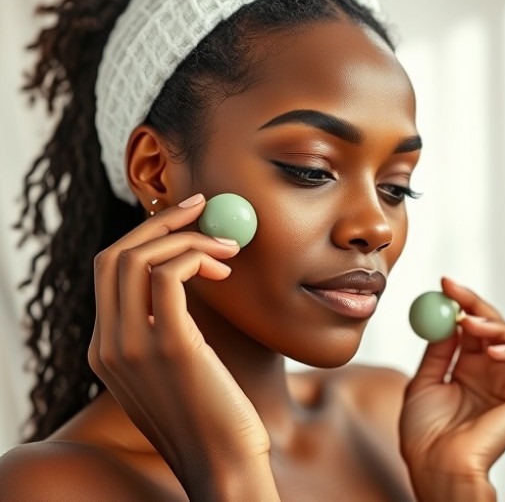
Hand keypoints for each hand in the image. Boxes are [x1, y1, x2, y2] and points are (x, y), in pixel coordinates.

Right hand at [87, 194, 277, 499]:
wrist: (225, 466)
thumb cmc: (216, 417)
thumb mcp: (180, 370)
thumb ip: (171, 330)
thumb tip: (195, 278)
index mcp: (107, 351)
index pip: (110, 274)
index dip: (147, 239)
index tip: (186, 221)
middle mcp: (108, 346)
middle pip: (115, 257)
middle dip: (159, 223)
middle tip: (204, 207)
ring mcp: (132, 347)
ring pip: (137, 258)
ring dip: (186, 238)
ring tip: (229, 246)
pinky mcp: (169, 345)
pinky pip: (167, 275)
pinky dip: (194, 255)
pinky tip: (223, 265)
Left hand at [400, 277, 504, 499]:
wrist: (436, 464)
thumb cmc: (426, 435)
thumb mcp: (424, 381)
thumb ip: (439, 349)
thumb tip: (445, 316)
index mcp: (471, 367)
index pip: (475, 324)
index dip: (464, 301)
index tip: (445, 283)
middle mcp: (496, 372)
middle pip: (500, 324)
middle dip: (478, 305)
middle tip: (456, 296)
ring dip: (500, 325)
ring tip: (472, 328)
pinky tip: (493, 352)